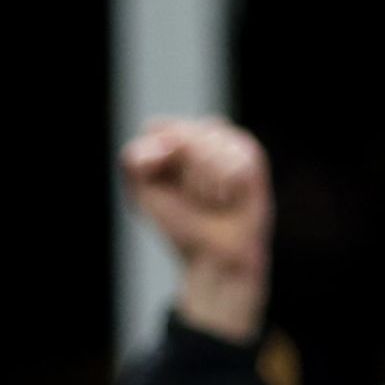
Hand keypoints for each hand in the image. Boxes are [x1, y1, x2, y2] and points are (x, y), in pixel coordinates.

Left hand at [124, 117, 272, 343]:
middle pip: (184, 134)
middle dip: (184, 174)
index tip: (160, 186)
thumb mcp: (142, 193)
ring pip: (211, 144)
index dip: (158, 158)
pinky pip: (235, 161)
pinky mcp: (250, 154)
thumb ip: (134, 160)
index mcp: (168, 140)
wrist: (214, 255)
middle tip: (193, 199)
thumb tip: (166, 144)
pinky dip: (228, 186)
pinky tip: (230, 199)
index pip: (157, 129)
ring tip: (213, 200)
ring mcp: (226, 141)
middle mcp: (198, 134)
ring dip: (207, 183)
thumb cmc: (181, 224)